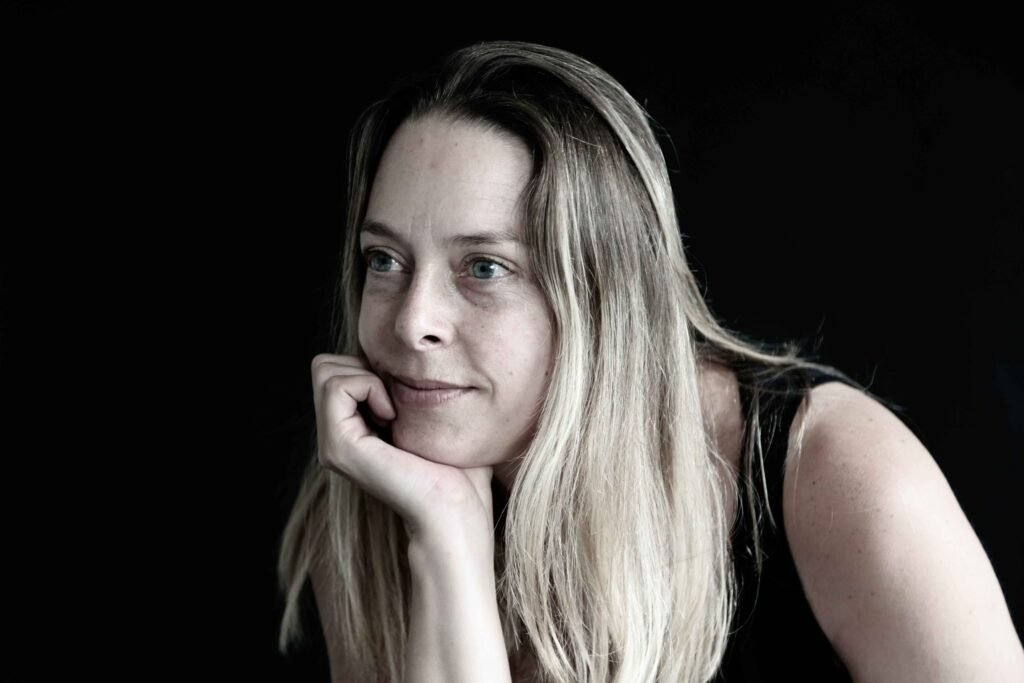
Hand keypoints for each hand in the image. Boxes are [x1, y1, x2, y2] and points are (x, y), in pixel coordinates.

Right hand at [311, 353, 496, 541]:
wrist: (455, 508)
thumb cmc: (458, 467)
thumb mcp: (428, 416)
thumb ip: (408, 389)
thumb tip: (409, 356)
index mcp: (352, 430)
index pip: (336, 368)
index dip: (371, 367)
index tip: (402, 399)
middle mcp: (335, 437)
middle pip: (324, 366)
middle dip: (363, 367)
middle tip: (395, 403)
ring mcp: (331, 443)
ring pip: (325, 371)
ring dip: (366, 377)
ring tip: (394, 412)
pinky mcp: (338, 445)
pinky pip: (337, 386)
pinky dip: (368, 387)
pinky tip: (392, 417)